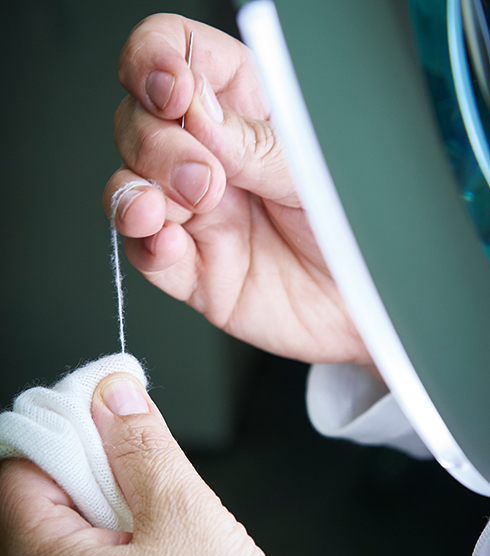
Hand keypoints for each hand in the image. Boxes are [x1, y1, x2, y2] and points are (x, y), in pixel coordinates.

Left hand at [0, 373, 324, 555]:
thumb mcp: (187, 517)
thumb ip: (141, 447)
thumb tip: (113, 395)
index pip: (20, 467)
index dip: (67, 428)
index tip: (109, 413)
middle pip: (35, 502)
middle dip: (89, 468)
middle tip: (142, 461)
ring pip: (60, 539)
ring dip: (103, 508)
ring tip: (157, 510)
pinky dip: (107, 548)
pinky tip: (155, 552)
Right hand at [103, 14, 372, 368]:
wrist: (364, 306)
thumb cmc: (357, 228)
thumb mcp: (317, 171)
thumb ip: (256, 144)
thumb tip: (199, 113)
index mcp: (246, 109)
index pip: (177, 55)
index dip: (157, 61)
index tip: (174, 91)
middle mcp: (210, 157)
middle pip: (138, 120)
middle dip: (157, 142)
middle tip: (207, 177)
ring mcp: (194, 213)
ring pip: (128, 183)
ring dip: (137, 190)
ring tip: (178, 206)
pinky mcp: (189, 267)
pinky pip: (144, 251)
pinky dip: (146, 244)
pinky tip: (169, 244)